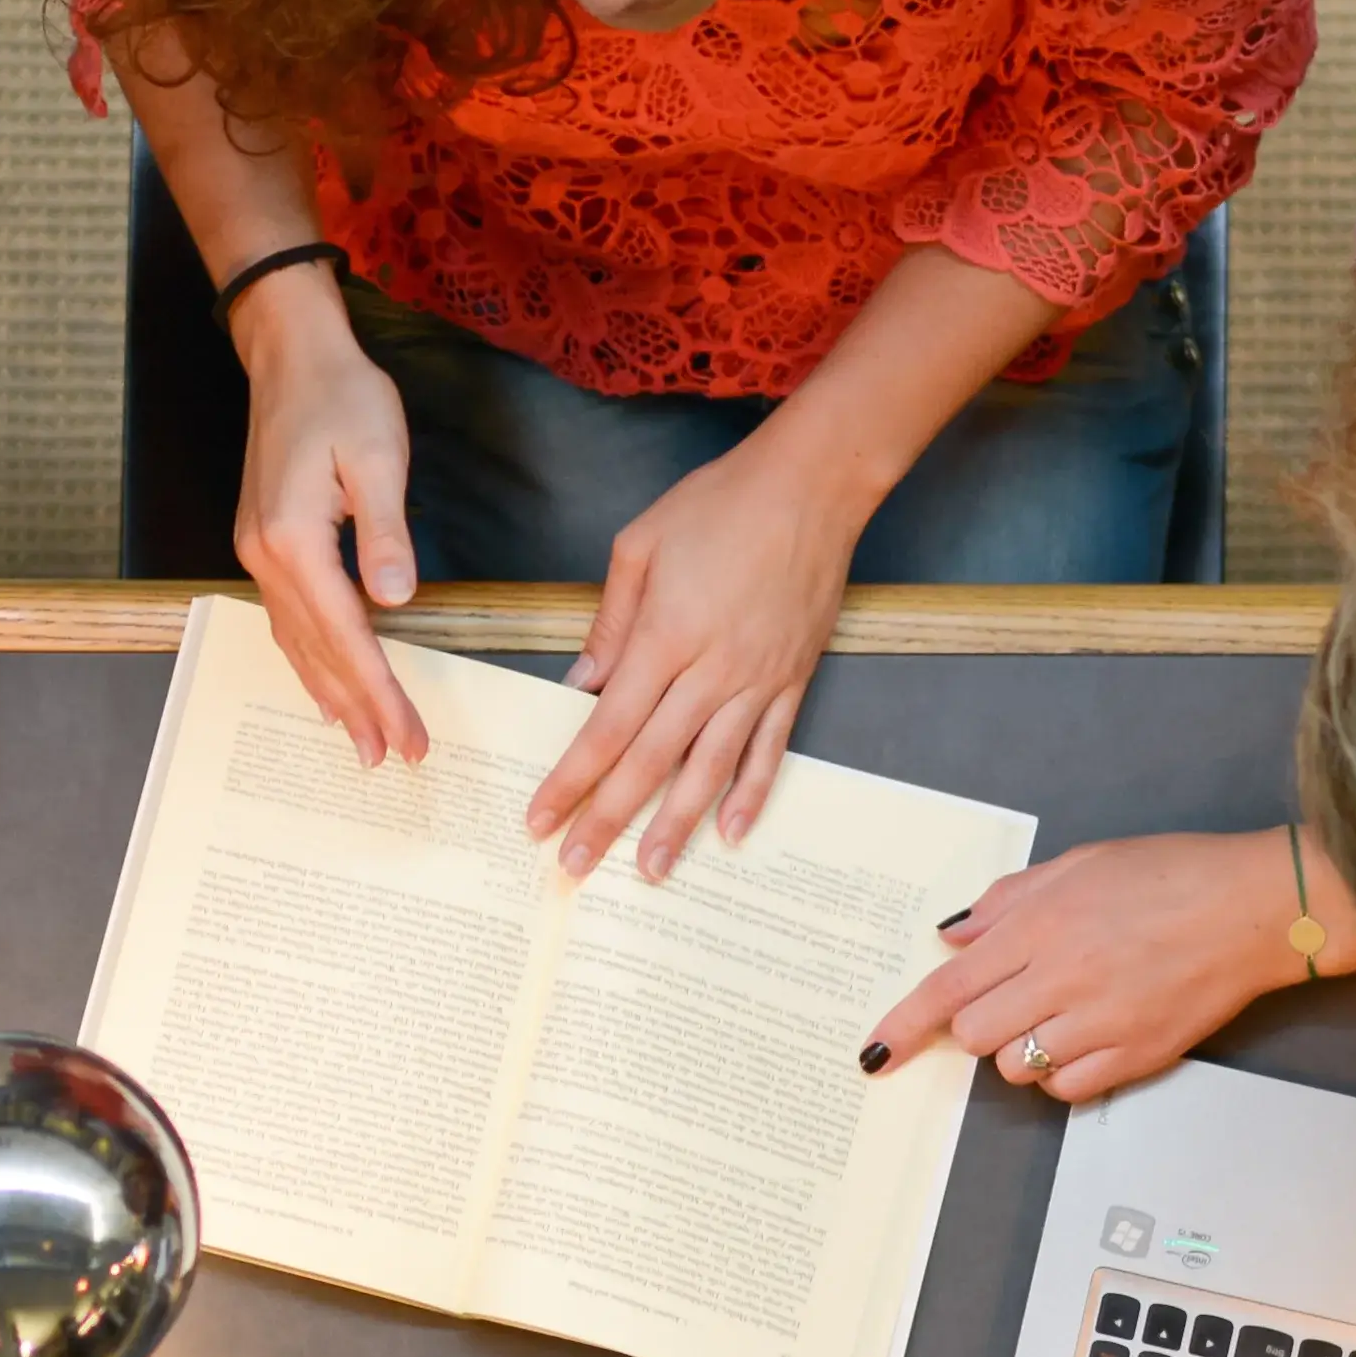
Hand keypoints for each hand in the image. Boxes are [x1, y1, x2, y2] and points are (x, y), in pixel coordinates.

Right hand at [232, 278, 429, 761]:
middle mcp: (265, 557)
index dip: (380, 692)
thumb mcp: (379, 458)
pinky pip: (286, 620)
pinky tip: (324, 683)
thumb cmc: (343, 397)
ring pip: (295, 643)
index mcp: (294, 540)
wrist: (291, 356)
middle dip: (356, 709)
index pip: (347, 636)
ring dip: (328, 694)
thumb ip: (386, 533)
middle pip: (316, 652)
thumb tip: (395, 600)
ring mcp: (257, 553)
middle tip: (391, 759)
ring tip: (359, 741)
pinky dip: (308, 659)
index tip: (410, 738)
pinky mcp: (263, 543)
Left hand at [527, 432, 870, 881]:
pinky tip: (729, 832)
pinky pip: (768, 749)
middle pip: (651, 761)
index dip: (571, 779)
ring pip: (709, 768)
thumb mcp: (641, 545)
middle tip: (576, 866)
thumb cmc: (720, 503)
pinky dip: (750, 793)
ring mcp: (757, 681)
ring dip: (676, 824)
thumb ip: (610, 622)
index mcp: (665, 636)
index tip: (541, 819)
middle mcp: (712, 670)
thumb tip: (581, 685)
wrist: (814, 485)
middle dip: (608, 818)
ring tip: (649, 870)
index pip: (607, 726)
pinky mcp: (793, 681)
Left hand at [859, 829, 1355, 1103]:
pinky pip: (1067, 1089)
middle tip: (1009, 1000)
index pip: (949, 988)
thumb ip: (1007, 902)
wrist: (1253, 908)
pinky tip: (1084, 1039)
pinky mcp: (1136, 1055)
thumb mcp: (1079, 865)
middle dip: (976, 1025)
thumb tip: (952, 937)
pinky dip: (1062, 1073)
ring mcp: (1100, 1022)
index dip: (903, 1027)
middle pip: (975, 1035)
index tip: (874, 1054)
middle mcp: (1061, 978)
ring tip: (1056, 1015)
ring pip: (1018, 1067)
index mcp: (1041, 926)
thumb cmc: (1169, 873)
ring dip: (1021, 1049)